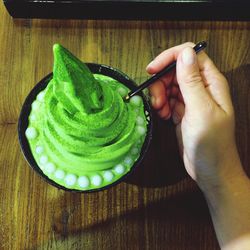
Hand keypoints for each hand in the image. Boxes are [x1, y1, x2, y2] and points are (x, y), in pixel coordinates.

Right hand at [147, 42, 241, 189]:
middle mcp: (201, 88)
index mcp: (211, 82)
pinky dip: (162, 105)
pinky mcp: (182, 111)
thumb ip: (192, 82)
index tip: (152, 70)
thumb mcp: (201, 110)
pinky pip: (168, 99)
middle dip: (161, 81)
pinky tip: (163, 115)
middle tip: (156, 99)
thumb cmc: (211, 144)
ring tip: (160, 110)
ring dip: (160, 94)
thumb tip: (185, 54)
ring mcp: (191, 100)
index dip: (170, 58)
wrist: (210, 170)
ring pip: (169, 84)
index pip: (190, 55)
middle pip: (176, 70)